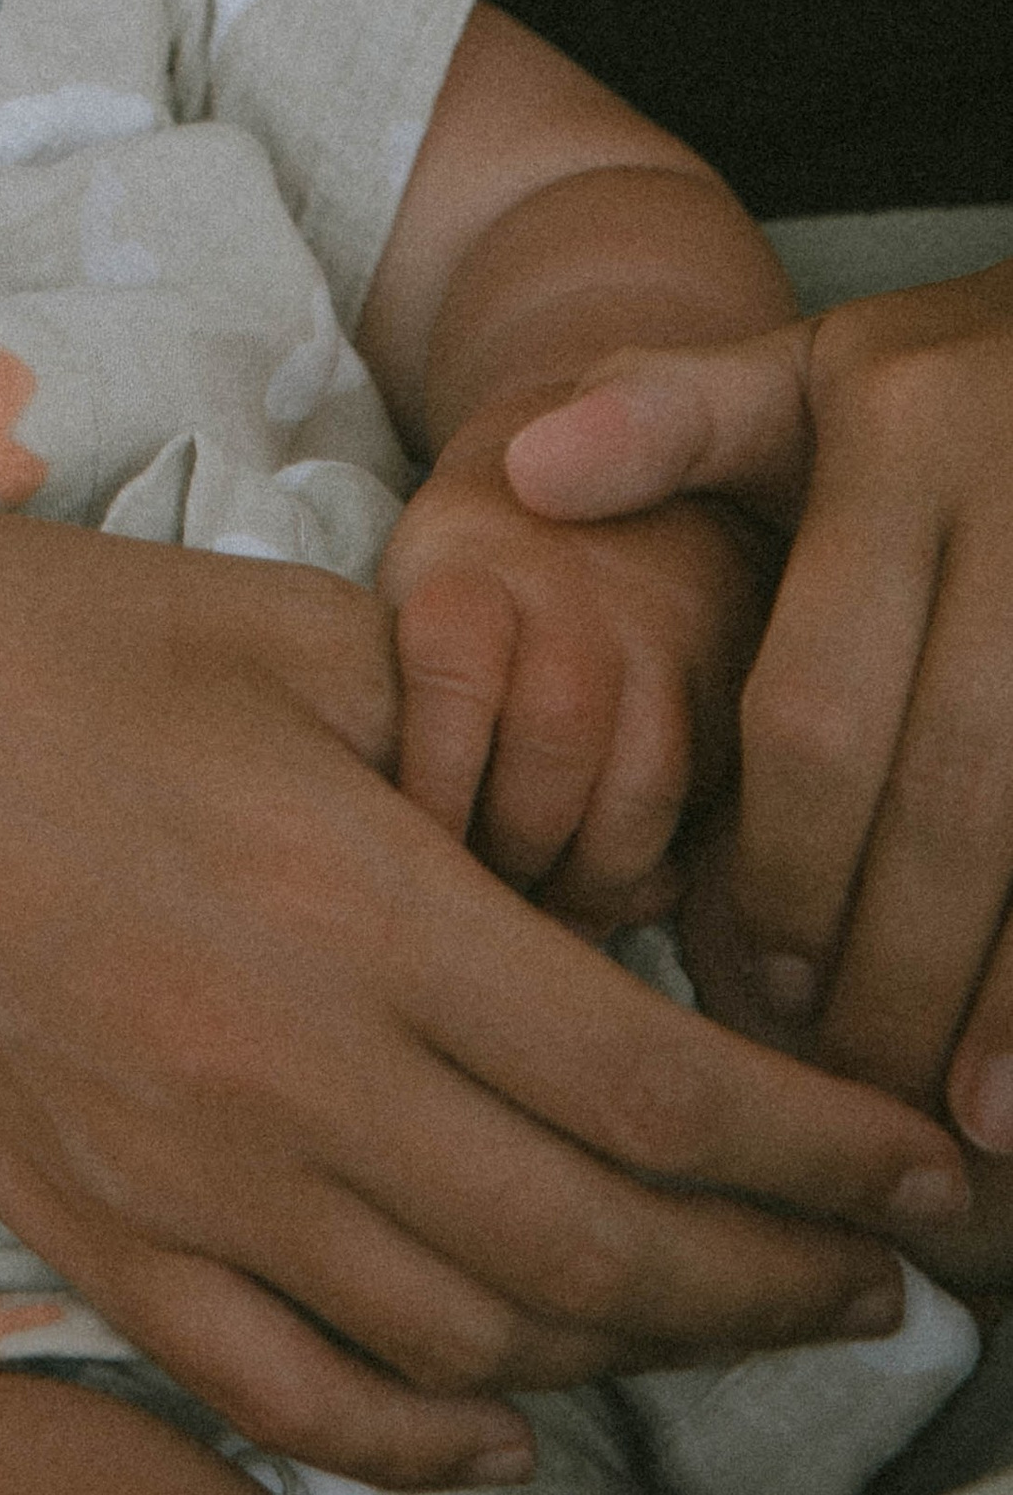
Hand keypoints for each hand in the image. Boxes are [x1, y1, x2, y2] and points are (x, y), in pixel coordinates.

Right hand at [0, 497, 964, 1490]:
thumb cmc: (19, 639)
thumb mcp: (276, 630)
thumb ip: (459, 736)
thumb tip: (597, 853)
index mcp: (348, 901)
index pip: (656, 1086)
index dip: (824, 1155)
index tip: (922, 1171)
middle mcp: (281, 1074)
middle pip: (596, 1249)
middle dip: (774, 1280)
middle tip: (878, 1276)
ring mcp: (177, 1181)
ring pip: (471, 1347)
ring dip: (630, 1353)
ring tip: (719, 1314)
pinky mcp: (87, 1234)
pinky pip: (294, 1394)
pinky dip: (425, 1440)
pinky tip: (503, 1422)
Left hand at [382, 390, 772, 931]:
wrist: (604, 455)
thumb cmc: (472, 564)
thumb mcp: (413, 584)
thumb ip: (404, 692)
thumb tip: (393, 842)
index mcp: (472, 564)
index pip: (451, 674)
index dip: (432, 786)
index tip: (414, 854)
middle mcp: (577, 592)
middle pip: (554, 742)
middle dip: (516, 849)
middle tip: (488, 898)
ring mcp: (667, 633)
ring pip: (642, 787)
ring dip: (592, 878)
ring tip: (552, 909)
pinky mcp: (736, 679)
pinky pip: (713, 798)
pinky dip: (666, 865)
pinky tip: (621, 891)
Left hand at [506, 272, 1012, 1156]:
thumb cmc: (936, 385)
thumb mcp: (805, 373)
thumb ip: (667, 418)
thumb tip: (528, 475)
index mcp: (899, 438)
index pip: (818, 708)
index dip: (785, 862)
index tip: (752, 980)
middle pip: (946, 793)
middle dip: (889, 952)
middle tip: (838, 1071)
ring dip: (999, 988)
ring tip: (954, 1121)